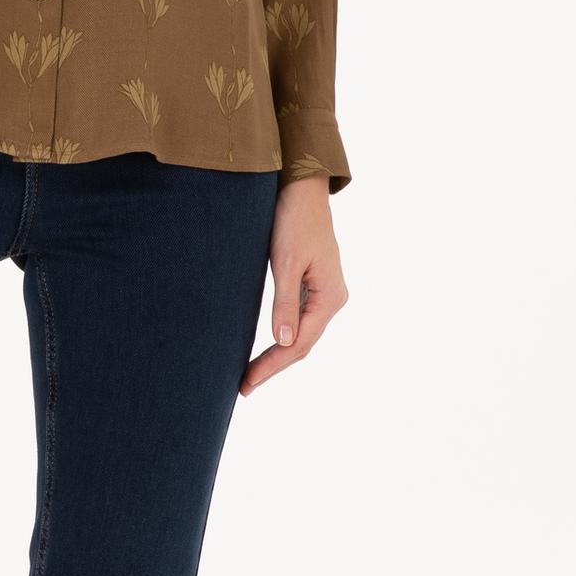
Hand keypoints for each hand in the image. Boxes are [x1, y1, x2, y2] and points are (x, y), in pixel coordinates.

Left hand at [239, 178, 346, 396]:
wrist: (301, 189)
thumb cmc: (293, 220)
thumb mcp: (286, 262)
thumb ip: (285, 304)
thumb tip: (283, 342)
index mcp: (330, 297)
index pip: (299, 344)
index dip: (272, 366)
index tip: (247, 382)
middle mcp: (332, 298)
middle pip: (302, 344)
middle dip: (273, 366)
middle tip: (243, 387)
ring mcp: (324, 292)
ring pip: (301, 334)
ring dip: (277, 355)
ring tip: (251, 375)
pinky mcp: (313, 284)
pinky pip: (298, 319)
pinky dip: (281, 337)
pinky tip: (266, 347)